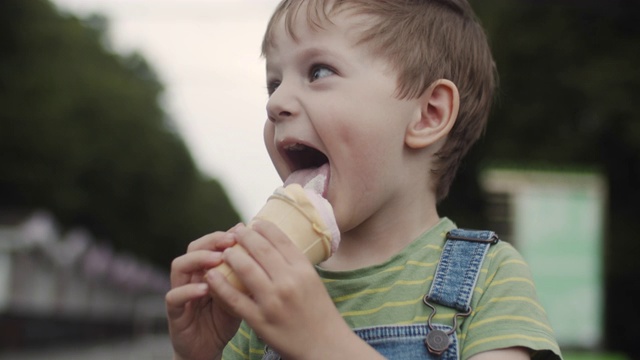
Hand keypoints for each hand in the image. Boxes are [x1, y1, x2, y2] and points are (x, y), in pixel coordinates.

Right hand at [166, 228, 241, 359]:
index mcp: (206, 268)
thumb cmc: (225, 319)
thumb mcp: (240, 295)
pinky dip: (188, 290)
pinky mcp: (175, 312)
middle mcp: (191, 275)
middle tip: (230, 240)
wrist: (207, 349)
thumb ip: (246, 277)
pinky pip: (174, 297)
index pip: (211, 242)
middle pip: (193, 247)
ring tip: (216, 259)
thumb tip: (270, 254)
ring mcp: (180, 292)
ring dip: (198, 260)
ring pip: (179, 266)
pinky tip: (204, 288)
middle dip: (211, 241)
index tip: (242, 230)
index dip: (224, 234)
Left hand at [205, 221, 380, 358]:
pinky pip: (235, 298)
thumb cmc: (319, 313)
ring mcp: (273, 301)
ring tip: (224, 251)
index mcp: (304, 270)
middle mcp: (289, 282)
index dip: (264, 228)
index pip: (281, 240)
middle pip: (261, 250)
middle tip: (235, 231)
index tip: (254, 223)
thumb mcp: (313, 282)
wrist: (325, 346)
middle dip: (244, 237)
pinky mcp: (260, 320)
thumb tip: (276, 244)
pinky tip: (212, 275)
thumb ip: (295, 264)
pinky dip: (221, 284)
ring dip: (231, 256)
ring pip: (245, 269)